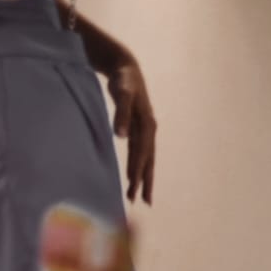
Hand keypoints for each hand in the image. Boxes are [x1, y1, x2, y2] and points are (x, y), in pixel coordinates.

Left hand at [107, 59, 156, 203]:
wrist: (127, 68)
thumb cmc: (124, 80)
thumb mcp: (124, 93)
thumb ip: (122, 114)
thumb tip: (121, 136)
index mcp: (147, 125)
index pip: (142, 153)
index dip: (138, 170)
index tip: (133, 187)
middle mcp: (150, 131)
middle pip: (148, 161)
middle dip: (145, 181)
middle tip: (142, 202)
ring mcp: (146, 131)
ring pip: (146, 159)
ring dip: (144, 177)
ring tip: (140, 196)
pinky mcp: (140, 129)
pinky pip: (141, 152)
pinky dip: (140, 165)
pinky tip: (136, 175)